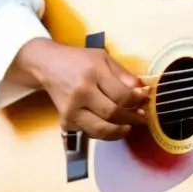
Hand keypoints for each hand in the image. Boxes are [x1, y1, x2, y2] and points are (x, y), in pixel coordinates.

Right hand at [16, 38, 147, 139]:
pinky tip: (111, 125)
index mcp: (93, 73)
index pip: (122, 95)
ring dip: (119, 131)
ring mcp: (71, 109)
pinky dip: (104, 133)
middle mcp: (81, 93)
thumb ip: (124, 74)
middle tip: (141, 117)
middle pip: (112, 114)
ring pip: (101, 129)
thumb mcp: (104, 58)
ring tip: (129, 126)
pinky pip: (90, 132)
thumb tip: (142, 91)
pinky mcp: (65, 121)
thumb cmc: (79, 60)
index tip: (144, 100)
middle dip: (132, 118)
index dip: (137, 101)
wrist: (48, 65)